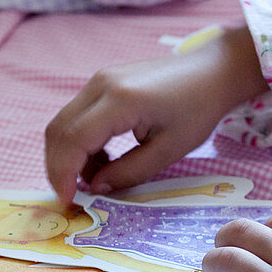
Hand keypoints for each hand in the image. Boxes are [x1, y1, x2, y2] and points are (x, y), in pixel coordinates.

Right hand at [45, 26, 267, 204]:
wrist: (212, 71)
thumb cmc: (198, 109)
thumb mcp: (169, 149)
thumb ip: (130, 171)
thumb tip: (96, 187)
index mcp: (120, 100)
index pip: (72, 140)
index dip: (63, 174)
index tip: (68, 201)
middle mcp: (101, 84)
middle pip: (59, 130)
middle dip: (59, 167)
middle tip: (73, 195)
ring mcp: (99, 79)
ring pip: (64, 122)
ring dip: (69, 155)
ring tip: (95, 179)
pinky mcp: (103, 82)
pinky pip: (77, 115)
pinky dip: (80, 141)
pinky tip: (102, 159)